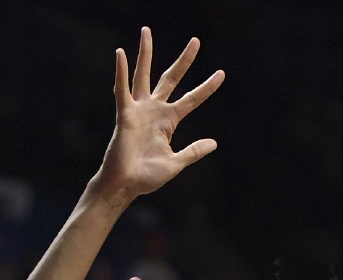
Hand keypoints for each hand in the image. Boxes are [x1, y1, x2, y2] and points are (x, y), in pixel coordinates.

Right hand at [98, 27, 224, 200]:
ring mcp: (139, 110)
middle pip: (171, 79)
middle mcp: (154, 111)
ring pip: (143, 75)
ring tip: (146, 31)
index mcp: (168, 121)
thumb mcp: (175, 164)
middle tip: (197, 41)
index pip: (192, 99)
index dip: (207, 87)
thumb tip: (214, 143)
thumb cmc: (146, 178)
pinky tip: (120, 53)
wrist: (125, 185)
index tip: (221, 74)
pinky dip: (120, 72)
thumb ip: (193, 152)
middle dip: (184, 61)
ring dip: (145, 53)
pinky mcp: (124, 114)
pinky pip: (122, 89)